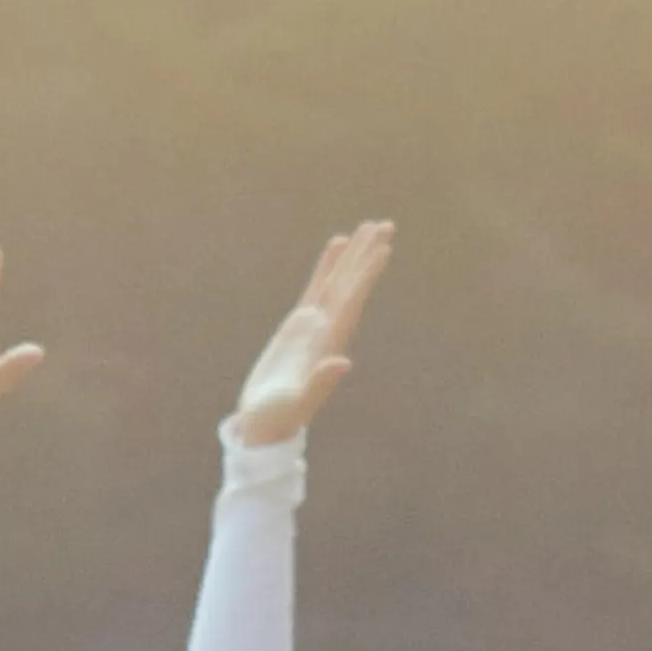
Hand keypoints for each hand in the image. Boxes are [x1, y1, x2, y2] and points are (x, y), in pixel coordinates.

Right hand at [230, 221, 392, 444]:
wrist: (265, 425)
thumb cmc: (278, 418)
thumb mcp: (297, 402)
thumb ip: (321, 383)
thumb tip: (343, 363)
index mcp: (329, 343)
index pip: (351, 300)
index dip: (366, 274)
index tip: (383, 249)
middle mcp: (327, 330)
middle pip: (351, 284)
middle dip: (367, 255)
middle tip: (386, 225)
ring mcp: (314, 326)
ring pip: (337, 282)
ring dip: (353, 256)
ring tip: (367, 228)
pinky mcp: (298, 325)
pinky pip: (317, 287)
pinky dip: (328, 266)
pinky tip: (336, 246)